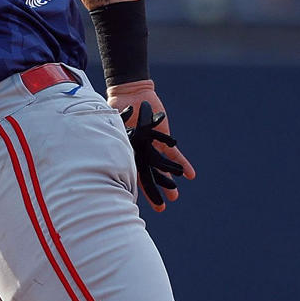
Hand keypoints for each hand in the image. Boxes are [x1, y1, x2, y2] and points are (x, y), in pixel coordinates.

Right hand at [107, 79, 196, 210]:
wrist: (131, 93)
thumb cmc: (119, 106)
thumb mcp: (112, 122)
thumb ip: (112, 135)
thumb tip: (109, 148)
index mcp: (125, 151)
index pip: (130, 173)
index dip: (134, 187)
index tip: (137, 202)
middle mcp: (139, 152)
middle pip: (147, 175)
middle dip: (154, 191)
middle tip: (161, 207)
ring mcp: (152, 147)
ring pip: (161, 168)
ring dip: (168, 181)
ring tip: (175, 196)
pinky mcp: (164, 138)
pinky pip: (174, 154)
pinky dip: (181, 164)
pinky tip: (190, 175)